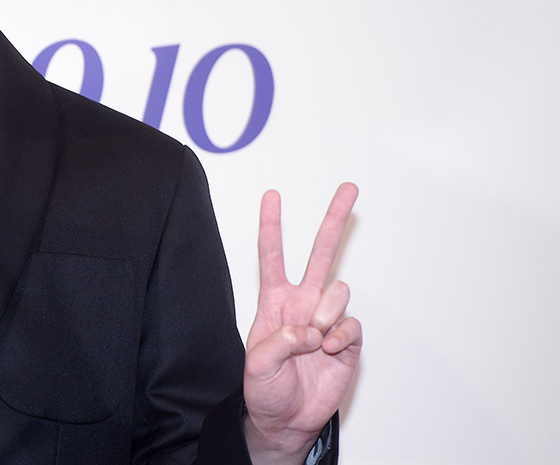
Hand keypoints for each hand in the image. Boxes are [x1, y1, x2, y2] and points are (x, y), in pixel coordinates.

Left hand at [242, 183, 361, 464]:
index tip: (272, 195)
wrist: (285, 420)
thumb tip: (311, 329)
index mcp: (275, 301)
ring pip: (338, 290)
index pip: (272, 255)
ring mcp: (327, 319)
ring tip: (315, 340)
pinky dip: (341, 338)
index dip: (272, 225)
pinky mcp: (348, 341)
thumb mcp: (257, 364)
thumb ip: (281, 341)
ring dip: (327, 313)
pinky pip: (351, 325)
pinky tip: (330, 351)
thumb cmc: (265, 389)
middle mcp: (303, 303)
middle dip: (334, 220)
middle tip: (349, 188)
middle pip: (322, 253)